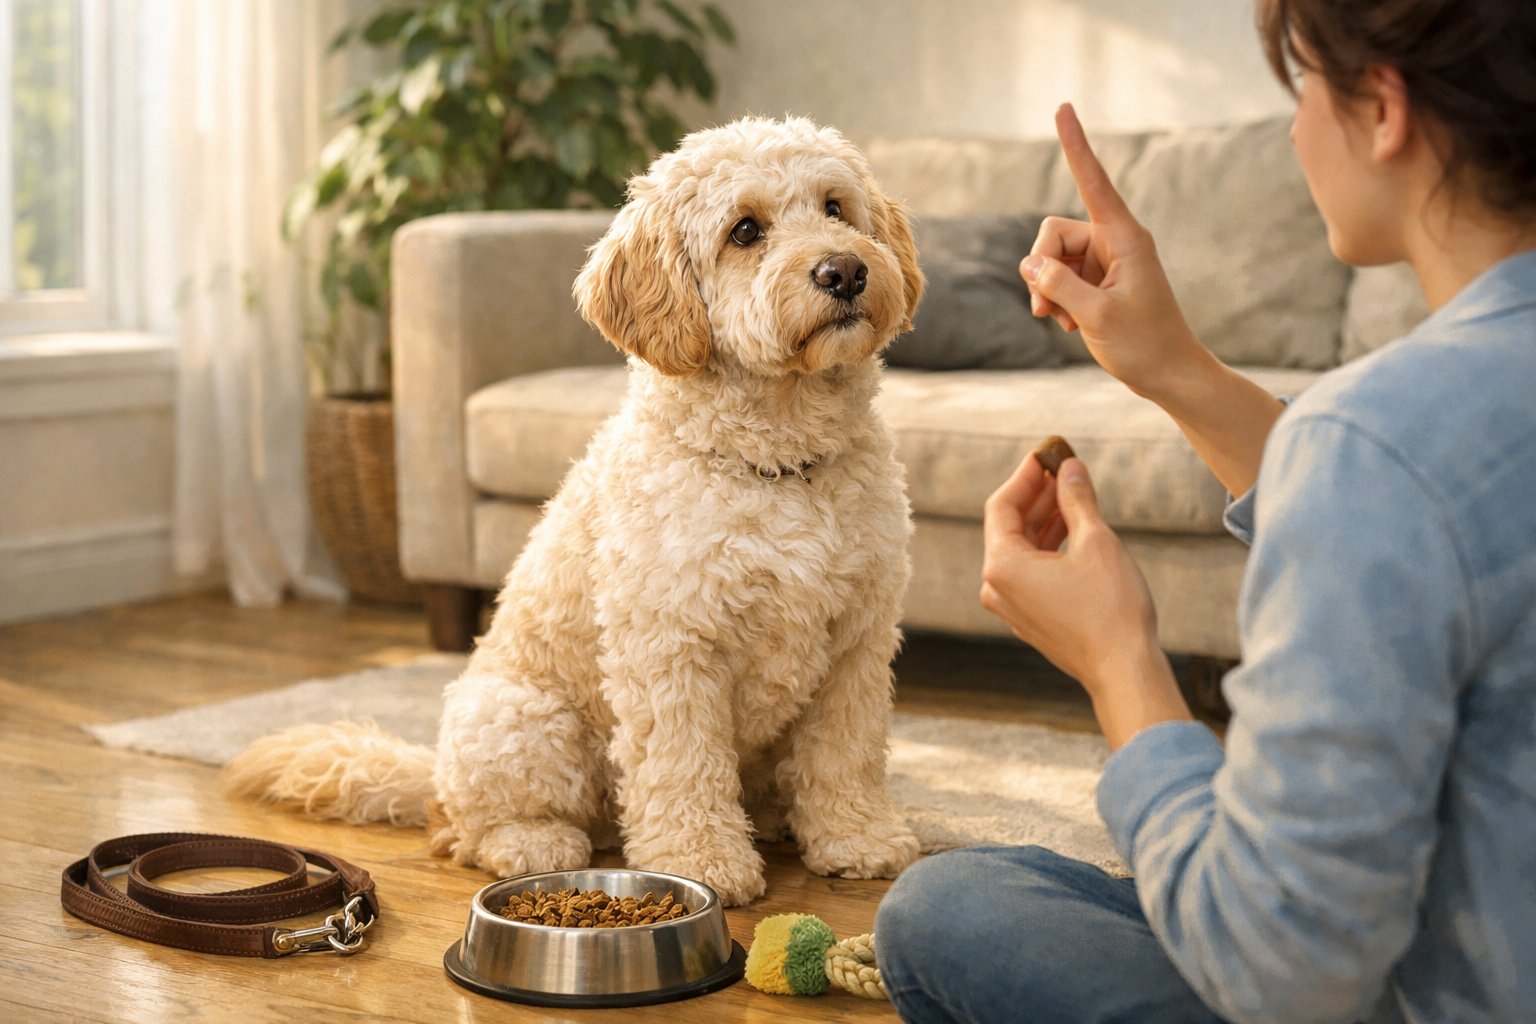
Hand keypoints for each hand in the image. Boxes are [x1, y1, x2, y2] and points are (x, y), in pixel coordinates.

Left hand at [980, 451, 1160, 696]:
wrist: (1123, 670)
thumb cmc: (1110, 607)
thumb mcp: (1096, 541)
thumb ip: (1077, 499)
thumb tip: (1070, 467)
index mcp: (1002, 566)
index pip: (1002, 505)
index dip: (1026, 475)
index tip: (1048, 453)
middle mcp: (997, 587)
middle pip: (1009, 526)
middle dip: (1037, 495)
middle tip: (1064, 468)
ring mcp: (1012, 606)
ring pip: (1022, 550)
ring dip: (1045, 519)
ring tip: (1074, 492)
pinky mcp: (1031, 618)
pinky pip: (1031, 572)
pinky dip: (1049, 547)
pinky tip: (1074, 528)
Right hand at [1021, 104, 1209, 401]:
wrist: (1169, 375)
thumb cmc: (1144, 345)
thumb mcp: (1096, 317)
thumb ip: (1058, 285)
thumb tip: (1030, 262)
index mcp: (1125, 238)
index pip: (1093, 181)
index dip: (1076, 145)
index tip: (1063, 107)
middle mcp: (1113, 242)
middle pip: (1053, 233)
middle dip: (1040, 268)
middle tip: (1044, 309)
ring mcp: (1105, 261)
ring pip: (1051, 258)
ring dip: (1047, 290)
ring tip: (1061, 321)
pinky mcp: (1096, 281)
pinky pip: (1058, 277)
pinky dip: (1055, 300)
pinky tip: (1070, 323)